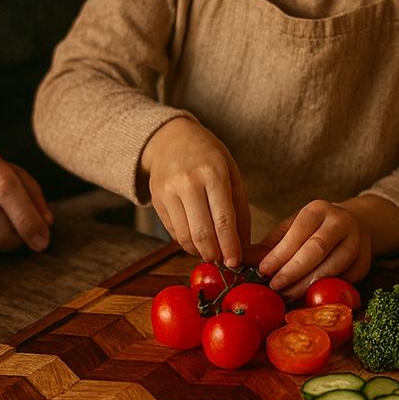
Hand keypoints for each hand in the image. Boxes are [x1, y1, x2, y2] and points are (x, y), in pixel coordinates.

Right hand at [140, 117, 250, 265]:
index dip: (230, 246)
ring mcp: (168, 192)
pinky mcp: (156, 201)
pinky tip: (197, 240)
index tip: (236, 261)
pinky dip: (186, 243)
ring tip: (211, 253)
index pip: (223, 219)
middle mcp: (188, 182)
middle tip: (224, 261)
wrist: (171, 138)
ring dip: (200, 252)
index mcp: (213, 172)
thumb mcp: (232, 173)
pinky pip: (173, 232)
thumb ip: (239, 209)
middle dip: (215, 254)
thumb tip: (242, 244)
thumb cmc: (208, 155)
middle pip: (202, 232)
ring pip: (184, 237)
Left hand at [257, 193, 398, 299]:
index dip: (281, 253)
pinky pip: (344, 281)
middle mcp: (341, 222)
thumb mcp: (290, 231)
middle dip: (293, 271)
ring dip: (308, 284)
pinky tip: (307, 298)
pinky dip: (324, 292)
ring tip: (287, 294)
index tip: (264, 270)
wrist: (354, 226)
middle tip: (274, 287)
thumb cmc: (313, 231)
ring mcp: (357, 243)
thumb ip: (267, 247)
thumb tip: (238, 262)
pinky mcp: (364, 263)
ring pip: (333, 266)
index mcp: (318, 210)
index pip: (299, 230)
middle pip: (317, 249)